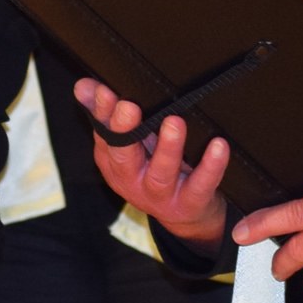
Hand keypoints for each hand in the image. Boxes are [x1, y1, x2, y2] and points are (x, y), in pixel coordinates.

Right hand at [76, 76, 228, 245]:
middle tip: (128, 106)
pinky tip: (219, 145)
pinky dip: (211, 166)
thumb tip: (83, 85)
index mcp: (113, 162)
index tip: (106, 92)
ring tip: (174, 122)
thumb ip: (106, 115)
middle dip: (124, 131)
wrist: (186, 218)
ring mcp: (159, 195)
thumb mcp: (128, 145)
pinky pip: (200, 186)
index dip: (103, 114)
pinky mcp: (189, 204)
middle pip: (123, 157)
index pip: (104, 134)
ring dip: (168, 148)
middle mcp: (131, 180)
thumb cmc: (154, 169)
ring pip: (161, 173)